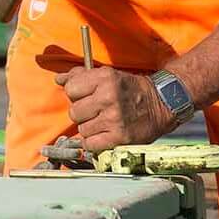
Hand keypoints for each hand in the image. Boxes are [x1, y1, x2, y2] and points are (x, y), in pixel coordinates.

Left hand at [55, 66, 176, 152]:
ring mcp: (114, 119)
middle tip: (94, 111)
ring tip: (102, 122)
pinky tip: (102, 135)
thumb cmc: (130, 88)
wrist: (160, 103)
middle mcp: (108, 97)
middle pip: (74, 112)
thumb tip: (58, 79)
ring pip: (82, 129)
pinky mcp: (120, 137)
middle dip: (81, 112)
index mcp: (104, 78)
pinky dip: (94, 142)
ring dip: (89, 128)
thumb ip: (80, 75)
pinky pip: (91, 144)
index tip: (84, 96)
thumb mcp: (107, 74)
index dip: (75, 94)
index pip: (70, 89)